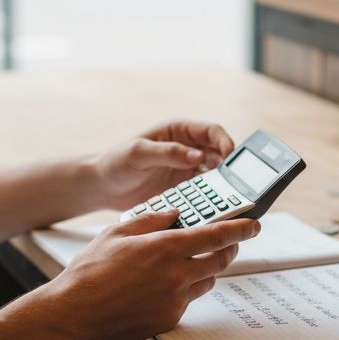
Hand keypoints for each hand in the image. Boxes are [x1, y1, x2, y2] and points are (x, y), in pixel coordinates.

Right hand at [36, 210, 260, 339]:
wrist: (72, 315)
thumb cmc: (88, 273)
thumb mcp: (116, 233)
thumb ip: (150, 220)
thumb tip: (174, 215)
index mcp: (166, 247)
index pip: (217, 236)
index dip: (240, 228)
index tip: (254, 224)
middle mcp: (177, 275)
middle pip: (220, 260)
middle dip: (229, 250)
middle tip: (227, 243)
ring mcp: (175, 301)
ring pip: (206, 282)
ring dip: (204, 271)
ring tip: (186, 264)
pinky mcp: (169, 320)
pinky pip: (186, 301)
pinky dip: (181, 291)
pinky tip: (158, 288)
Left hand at [92, 121, 234, 209]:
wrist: (103, 187)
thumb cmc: (116, 161)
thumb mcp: (138, 153)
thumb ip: (168, 152)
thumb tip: (197, 156)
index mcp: (179, 131)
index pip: (211, 132)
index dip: (224, 141)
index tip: (229, 157)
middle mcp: (188, 149)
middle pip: (219, 154)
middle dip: (229, 166)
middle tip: (235, 182)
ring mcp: (187, 170)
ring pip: (216, 175)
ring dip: (223, 185)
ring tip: (228, 197)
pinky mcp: (184, 190)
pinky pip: (205, 193)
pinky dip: (211, 199)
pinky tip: (213, 208)